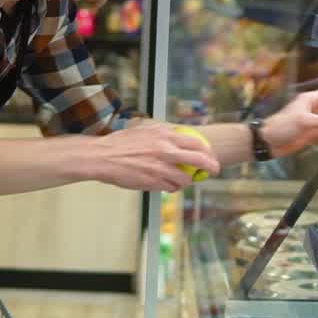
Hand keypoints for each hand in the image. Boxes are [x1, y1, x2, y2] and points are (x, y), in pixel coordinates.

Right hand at [93, 124, 221, 191]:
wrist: (103, 157)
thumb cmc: (121, 143)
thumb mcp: (144, 130)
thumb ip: (162, 133)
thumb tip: (178, 135)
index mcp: (163, 135)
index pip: (195, 141)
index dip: (206, 149)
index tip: (210, 154)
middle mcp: (165, 150)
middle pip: (198, 160)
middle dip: (211, 166)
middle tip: (214, 170)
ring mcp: (159, 167)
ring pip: (185, 178)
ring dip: (187, 180)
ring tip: (183, 179)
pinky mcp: (152, 182)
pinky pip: (171, 187)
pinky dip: (173, 187)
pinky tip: (168, 184)